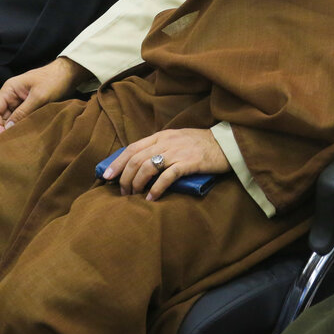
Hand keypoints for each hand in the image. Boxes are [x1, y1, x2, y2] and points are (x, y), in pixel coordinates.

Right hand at [0, 57, 90, 133]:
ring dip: (15, 127)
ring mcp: (20, 101)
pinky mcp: (30, 105)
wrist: (70, 73)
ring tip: (21, 138)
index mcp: (9, 89)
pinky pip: (22, 117)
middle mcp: (12, 95)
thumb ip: (23, 112)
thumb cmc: (54, 80)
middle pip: (1, 116)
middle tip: (14, 141)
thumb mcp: (38, 97)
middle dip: (5, 128)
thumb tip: (8, 128)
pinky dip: (23, 124)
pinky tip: (28, 132)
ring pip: (12, 119)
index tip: (3, 136)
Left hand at [102, 128, 230, 200]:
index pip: (132, 148)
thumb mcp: (177, 140)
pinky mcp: (188, 163)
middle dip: (125, 177)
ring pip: (147, 167)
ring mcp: (177, 151)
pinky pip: (167, 176)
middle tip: (122, 192)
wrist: (226, 144)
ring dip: (137, 183)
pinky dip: (156, 188)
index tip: (107, 177)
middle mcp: (166, 142)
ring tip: (134, 196)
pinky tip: (151, 198)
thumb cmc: (201, 144)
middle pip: (136, 159)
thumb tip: (140, 163)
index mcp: (162, 135)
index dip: (117, 162)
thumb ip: (160, 147)